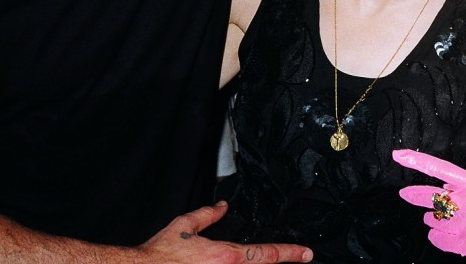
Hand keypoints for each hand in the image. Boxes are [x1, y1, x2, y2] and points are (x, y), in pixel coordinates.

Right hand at [138, 202, 312, 262]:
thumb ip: (206, 215)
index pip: (267, 254)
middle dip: (279, 263)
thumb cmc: (159, 255)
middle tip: (298, 259)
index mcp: (226, 257)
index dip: (290, 253)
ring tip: (275, 261)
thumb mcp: (184, 227)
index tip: (307, 253)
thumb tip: (221, 207)